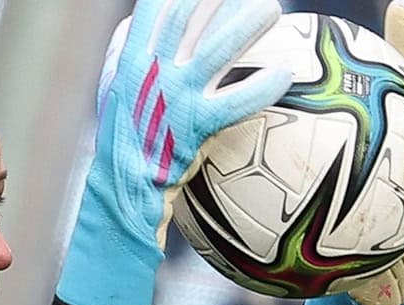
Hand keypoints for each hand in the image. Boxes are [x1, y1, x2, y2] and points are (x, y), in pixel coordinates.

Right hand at [56, 0, 290, 304]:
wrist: (123, 188)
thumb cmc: (125, 139)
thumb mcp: (117, 91)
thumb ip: (130, 55)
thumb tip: (138, 26)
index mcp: (131, 58)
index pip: (153, 8)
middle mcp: (151, 71)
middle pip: (185, 16)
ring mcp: (173, 97)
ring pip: (215, 51)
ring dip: (245, 26)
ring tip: (272, 7)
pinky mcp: (194, 126)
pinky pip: (235, 102)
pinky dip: (261, 87)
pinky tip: (285, 74)